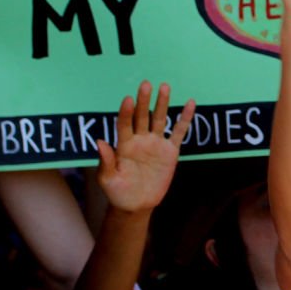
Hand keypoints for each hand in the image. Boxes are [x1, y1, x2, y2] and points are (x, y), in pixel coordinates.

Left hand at [96, 81, 195, 214]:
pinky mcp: (170, 152)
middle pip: (142, 116)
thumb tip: (100, 142)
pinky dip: (185, 118)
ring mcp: (155, 144)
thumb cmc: (118, 192)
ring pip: (159, 119)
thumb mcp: (107, 179)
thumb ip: (105, 161)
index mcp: (123, 145)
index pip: (124, 124)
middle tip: (146, 84)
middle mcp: (139, 140)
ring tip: (164, 87)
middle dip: (144, 101)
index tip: (128, 99)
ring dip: (162, 103)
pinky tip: (190, 104)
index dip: (126, 112)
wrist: (136, 205)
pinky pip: (179, 132)